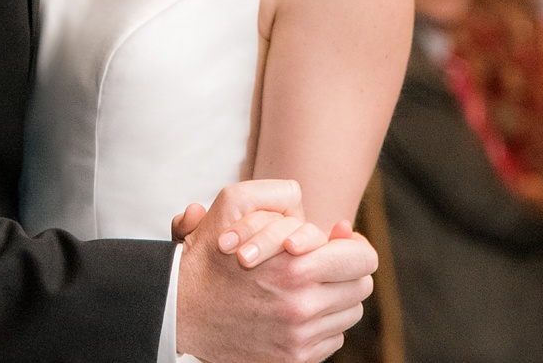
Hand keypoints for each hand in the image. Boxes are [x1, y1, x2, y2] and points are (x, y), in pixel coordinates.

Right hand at [176, 180, 375, 362]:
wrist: (179, 312)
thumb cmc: (209, 256)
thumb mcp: (231, 205)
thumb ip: (281, 197)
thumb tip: (334, 222)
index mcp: (295, 267)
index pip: (363, 259)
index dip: (355, 245)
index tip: (340, 242)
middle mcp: (302, 306)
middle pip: (360, 287)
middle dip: (345, 271)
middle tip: (323, 263)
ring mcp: (299, 338)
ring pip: (349, 314)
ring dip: (334, 298)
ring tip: (307, 286)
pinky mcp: (294, 360)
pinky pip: (332, 339)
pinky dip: (321, 324)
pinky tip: (296, 311)